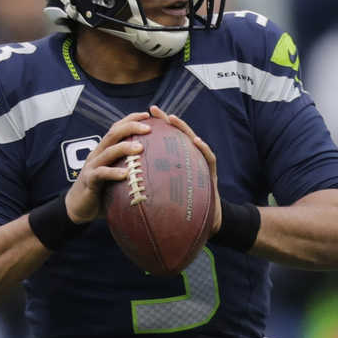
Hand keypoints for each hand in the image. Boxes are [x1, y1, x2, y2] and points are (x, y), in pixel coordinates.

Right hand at [65, 112, 150, 222]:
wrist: (78, 207)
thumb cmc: (102, 192)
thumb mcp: (116, 176)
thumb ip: (130, 167)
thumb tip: (157, 167)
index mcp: (104, 150)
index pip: (116, 128)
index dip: (130, 119)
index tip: (147, 114)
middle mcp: (97, 154)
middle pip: (113, 134)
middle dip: (130, 127)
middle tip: (148, 128)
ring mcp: (92, 166)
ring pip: (108, 151)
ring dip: (124, 148)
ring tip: (140, 148)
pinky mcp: (89, 180)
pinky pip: (101, 174)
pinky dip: (113, 172)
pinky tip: (126, 174)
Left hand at [148, 105, 221, 232]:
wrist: (205, 226)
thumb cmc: (183, 214)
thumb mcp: (163, 201)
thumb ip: (151, 192)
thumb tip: (124, 193)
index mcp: (177, 165)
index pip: (165, 143)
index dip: (154, 131)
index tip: (139, 119)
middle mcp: (189, 161)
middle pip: (178, 137)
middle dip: (167, 121)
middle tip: (154, 110)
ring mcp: (201, 166)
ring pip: (194, 142)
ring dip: (184, 129)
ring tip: (173, 119)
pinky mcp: (212, 174)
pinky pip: (208, 159)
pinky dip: (203, 149)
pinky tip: (196, 142)